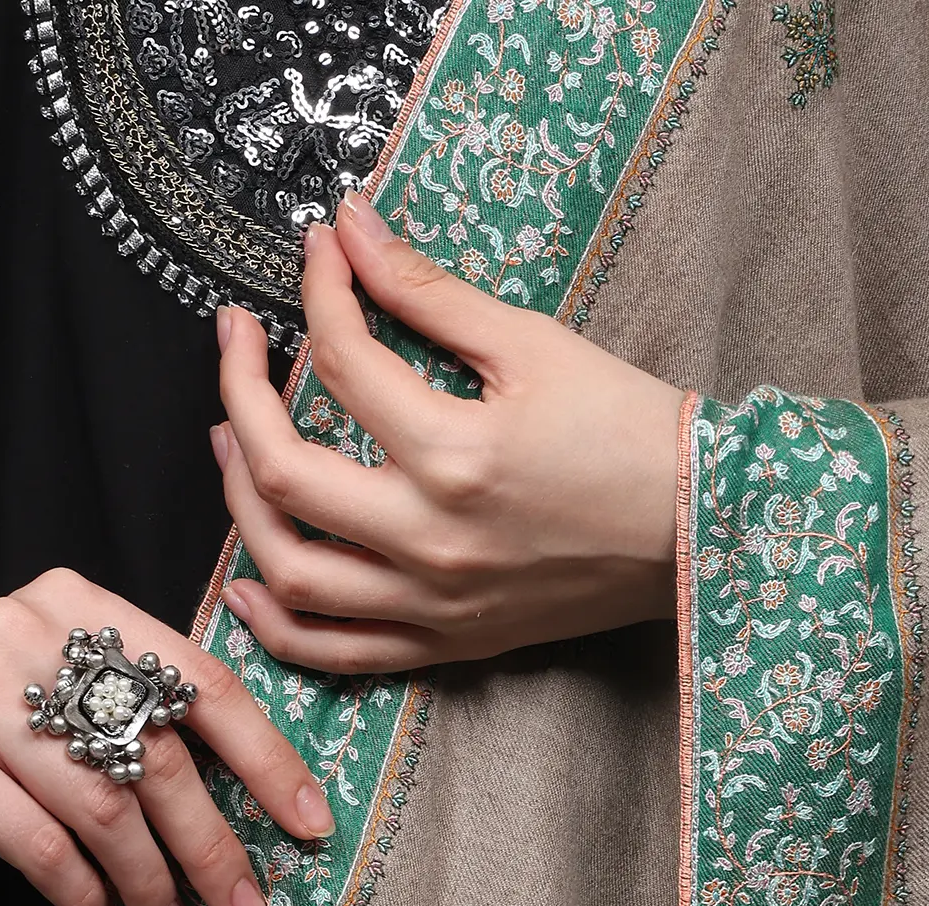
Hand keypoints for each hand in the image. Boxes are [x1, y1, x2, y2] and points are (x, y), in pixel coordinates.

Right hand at [0, 569, 334, 905]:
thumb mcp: (58, 686)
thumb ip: (139, 712)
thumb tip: (255, 804)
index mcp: (82, 606)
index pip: (200, 681)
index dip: (265, 757)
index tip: (311, 823)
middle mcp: (30, 635)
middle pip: (157, 754)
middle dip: (213, 846)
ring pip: (103, 807)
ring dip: (151, 883)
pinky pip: (38, 844)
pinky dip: (83, 894)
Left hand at [212, 192, 685, 672]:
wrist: (699, 530)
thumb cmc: (632, 434)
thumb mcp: (536, 346)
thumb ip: (430, 292)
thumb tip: (351, 229)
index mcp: (456, 458)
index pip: (343, 364)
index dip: (317, 294)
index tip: (318, 254)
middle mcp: (431, 543)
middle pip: (281, 473)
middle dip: (239, 392)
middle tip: (238, 342)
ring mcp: (434, 605)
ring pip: (292, 573)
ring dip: (237, 507)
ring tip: (230, 447)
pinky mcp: (448, 643)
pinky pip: (337, 653)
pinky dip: (278, 626)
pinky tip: (247, 583)